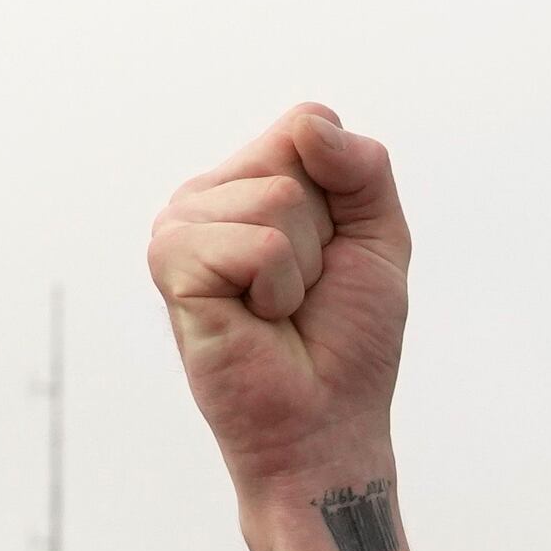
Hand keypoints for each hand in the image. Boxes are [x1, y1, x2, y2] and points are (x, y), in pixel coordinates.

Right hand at [149, 105, 410, 505]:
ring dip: (301, 269)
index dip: (343, 197)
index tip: (331, 257)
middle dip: (324, 236)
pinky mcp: (172, 262)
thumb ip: (363, 167)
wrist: (324, 425)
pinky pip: (255, 243)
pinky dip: (277, 288)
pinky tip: (256, 321)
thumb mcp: (378, 239)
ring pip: (275, 197)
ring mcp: (181, 226)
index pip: (306, 127)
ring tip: (278, 311)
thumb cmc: (346, 342)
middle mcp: (207, 197)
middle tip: (303, 295)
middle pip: (293, 158)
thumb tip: (312, 125)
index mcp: (248, 183)